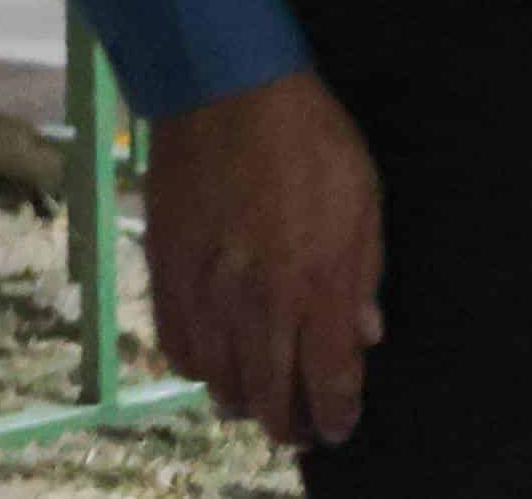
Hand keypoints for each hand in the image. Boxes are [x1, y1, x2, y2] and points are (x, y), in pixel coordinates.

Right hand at [143, 69, 384, 447]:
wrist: (227, 99)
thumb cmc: (311, 143)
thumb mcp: (363, 201)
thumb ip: (363, 276)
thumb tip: (366, 335)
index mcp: (317, 284)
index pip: (327, 378)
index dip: (336, 412)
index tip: (341, 428)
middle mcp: (259, 303)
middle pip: (270, 395)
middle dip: (291, 423)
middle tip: (303, 431)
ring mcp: (207, 295)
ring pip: (221, 382)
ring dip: (246, 401)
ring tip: (263, 401)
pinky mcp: (166, 280)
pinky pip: (180, 351)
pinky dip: (201, 370)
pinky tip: (217, 364)